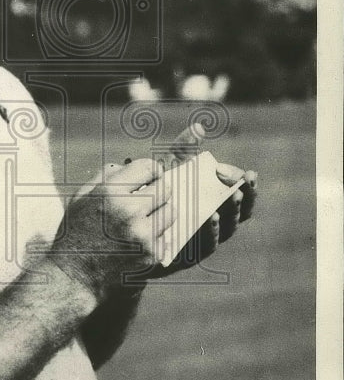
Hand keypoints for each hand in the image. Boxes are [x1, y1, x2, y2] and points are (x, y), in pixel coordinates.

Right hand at [51, 159, 174, 302]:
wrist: (73, 276)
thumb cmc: (75, 233)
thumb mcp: (80, 197)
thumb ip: (104, 176)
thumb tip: (126, 165)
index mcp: (110, 192)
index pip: (149, 167)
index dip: (151, 170)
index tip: (151, 176)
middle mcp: (129, 211)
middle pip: (165, 188)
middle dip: (158, 190)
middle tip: (150, 197)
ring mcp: (143, 234)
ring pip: (171, 211)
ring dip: (161, 212)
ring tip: (145, 218)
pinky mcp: (151, 254)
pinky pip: (166, 236)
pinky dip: (157, 236)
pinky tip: (139, 240)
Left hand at [156, 123, 257, 272]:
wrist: (130, 224)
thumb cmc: (158, 195)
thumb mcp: (169, 171)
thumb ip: (182, 151)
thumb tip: (197, 127)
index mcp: (217, 203)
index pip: (241, 196)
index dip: (248, 187)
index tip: (249, 174)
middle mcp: (214, 222)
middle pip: (238, 213)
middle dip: (244, 198)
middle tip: (244, 185)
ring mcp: (203, 238)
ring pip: (226, 228)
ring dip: (231, 212)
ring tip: (234, 197)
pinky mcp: (191, 252)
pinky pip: (205, 244)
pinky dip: (212, 230)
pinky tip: (212, 216)